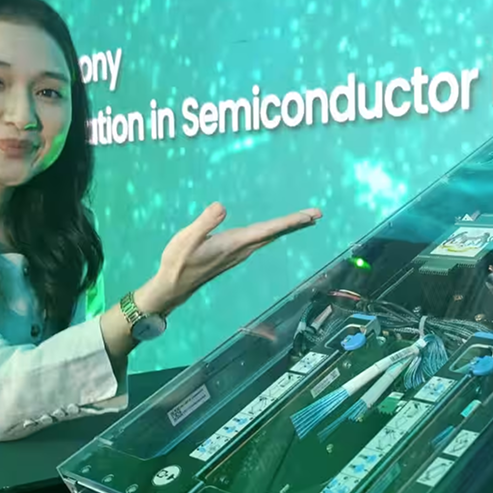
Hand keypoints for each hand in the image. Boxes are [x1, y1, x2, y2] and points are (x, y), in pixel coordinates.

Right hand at [141, 202, 321, 312]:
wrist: (174, 286)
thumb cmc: (178, 262)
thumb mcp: (186, 239)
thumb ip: (205, 222)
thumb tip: (221, 206)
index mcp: (234, 243)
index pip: (268, 230)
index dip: (290, 222)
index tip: (309, 216)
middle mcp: (242, 249)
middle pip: (275, 233)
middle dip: (296, 223)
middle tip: (317, 213)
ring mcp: (239, 252)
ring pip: (269, 236)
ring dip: (287, 226)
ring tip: (305, 218)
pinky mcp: (234, 252)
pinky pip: (260, 238)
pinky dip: (273, 230)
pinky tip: (275, 228)